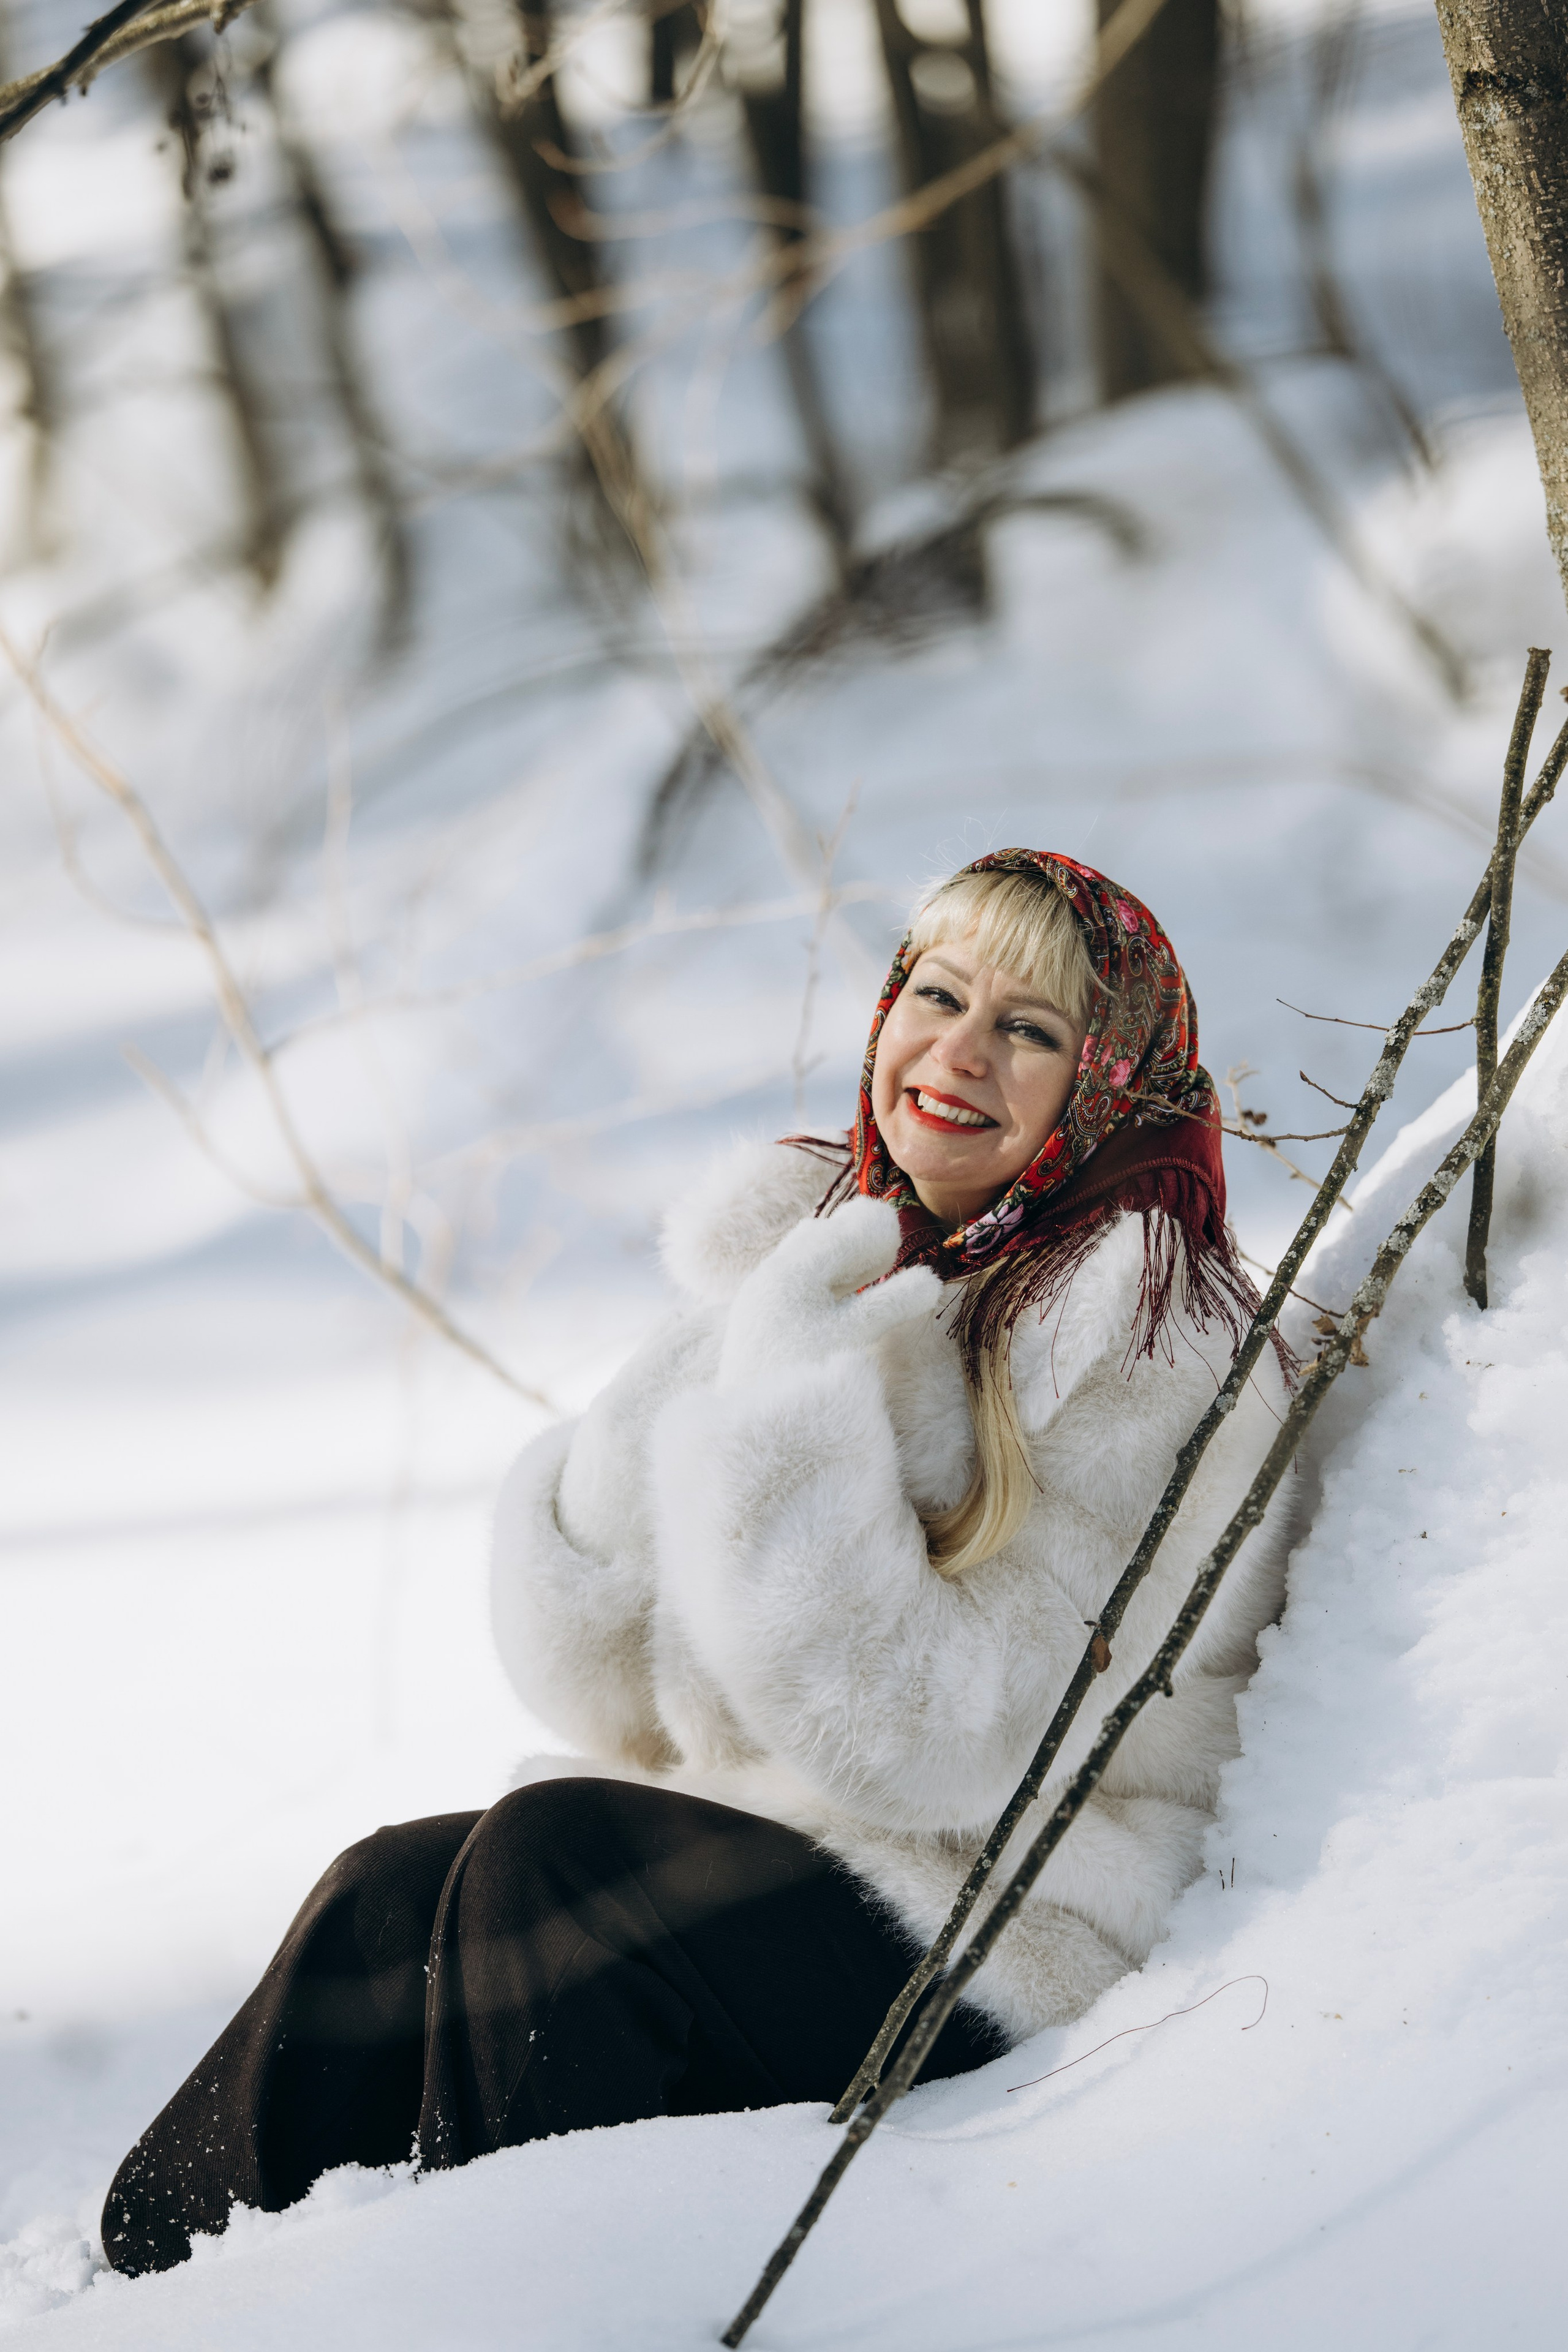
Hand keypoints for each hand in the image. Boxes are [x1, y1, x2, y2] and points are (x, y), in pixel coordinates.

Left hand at [718, 1196, 942, 1388]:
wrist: (754, 1427)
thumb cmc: (804, 1375)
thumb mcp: (855, 1336)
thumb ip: (892, 1304)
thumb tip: (932, 1281)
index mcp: (790, 1273)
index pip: (837, 1234)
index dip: (870, 1232)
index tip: (895, 1238)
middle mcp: (768, 1279)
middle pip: (815, 1241)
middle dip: (851, 1243)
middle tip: (884, 1252)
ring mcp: (758, 1300)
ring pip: (801, 1264)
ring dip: (835, 1263)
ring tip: (864, 1276)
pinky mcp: (756, 1323)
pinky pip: (791, 1287)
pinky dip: (819, 1284)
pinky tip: (836, 1303)